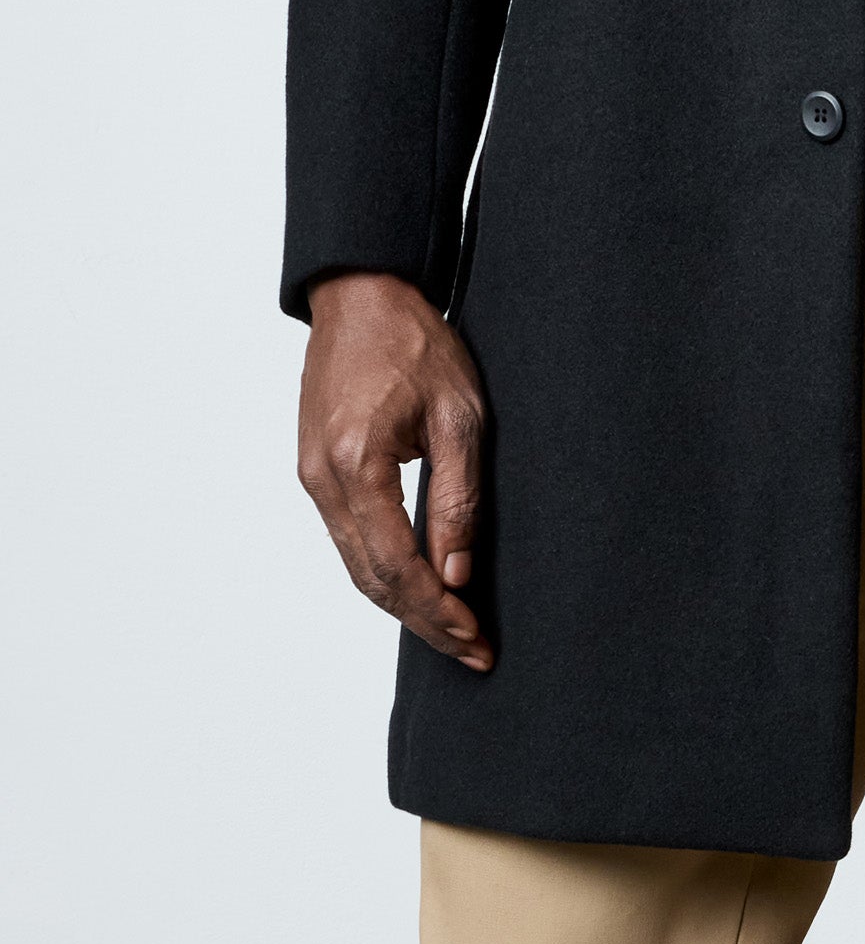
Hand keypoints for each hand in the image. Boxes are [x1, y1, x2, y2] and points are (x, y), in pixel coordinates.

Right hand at [297, 271, 493, 670]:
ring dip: (402, 602)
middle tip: (471, 649)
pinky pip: (348, 537)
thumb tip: (456, 571)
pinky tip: (419, 581)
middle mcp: (322, 479)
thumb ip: (457, 495)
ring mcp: (311, 476)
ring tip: (452, 626)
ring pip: (355, 564)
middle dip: (422, 620)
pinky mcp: (315, 469)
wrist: (362, 295)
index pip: (395, 566)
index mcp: (356, 464)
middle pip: (370, 579)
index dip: (436, 610)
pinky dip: (382, 568)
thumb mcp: (459, 413)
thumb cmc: (415, 342)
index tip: (474, 638)